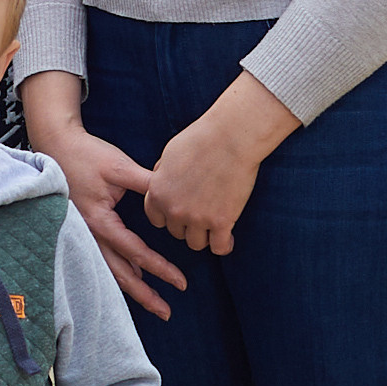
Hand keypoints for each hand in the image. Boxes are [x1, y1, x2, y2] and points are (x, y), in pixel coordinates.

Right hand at [22, 74, 183, 318]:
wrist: (56, 145)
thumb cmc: (86, 154)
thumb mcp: (119, 167)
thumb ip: (147, 184)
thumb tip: (175, 197)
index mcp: (100, 220)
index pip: (135, 251)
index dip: (159, 268)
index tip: (180, 282)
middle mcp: (89, 234)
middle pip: (119, 273)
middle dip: (144, 294)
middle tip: (166, 312)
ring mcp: (82, 234)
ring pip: (108, 270)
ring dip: (131, 288)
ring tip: (153, 304)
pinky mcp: (81, 229)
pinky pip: (101, 258)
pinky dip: (118, 272)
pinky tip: (132, 277)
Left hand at [140, 73, 297, 256]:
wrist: (230, 137)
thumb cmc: (202, 138)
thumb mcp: (170, 154)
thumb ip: (163, 175)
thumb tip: (162, 184)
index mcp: (157, 192)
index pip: (156, 219)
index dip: (169, 215)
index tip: (182, 209)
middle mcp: (174, 209)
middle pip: (176, 232)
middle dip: (188, 224)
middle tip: (204, 212)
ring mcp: (197, 218)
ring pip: (196, 243)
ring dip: (205, 236)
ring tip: (216, 226)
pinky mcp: (221, 222)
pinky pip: (220, 248)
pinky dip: (224, 245)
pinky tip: (229, 236)